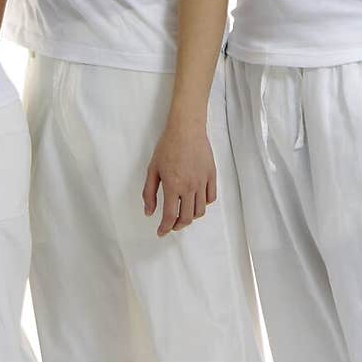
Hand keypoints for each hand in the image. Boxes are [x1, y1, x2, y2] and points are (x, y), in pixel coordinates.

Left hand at [142, 122, 216, 236]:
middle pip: (186, 218)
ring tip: (183, 212)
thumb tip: (149, 212)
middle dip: (177, 225)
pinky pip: (211, 198)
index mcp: (173, 186)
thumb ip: (149, 192)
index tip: (161, 232)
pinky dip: (203, 204)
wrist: (186, 129)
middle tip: (171, 225)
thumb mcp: (152, 168)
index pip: (170, 216)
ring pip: (200, 210)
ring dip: (190, 216)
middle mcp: (189, 187)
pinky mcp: (212, 176)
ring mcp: (202, 182)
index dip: (164, 228)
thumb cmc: (167, 146)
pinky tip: (196, 200)